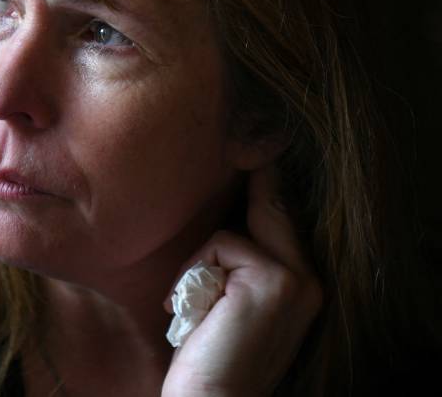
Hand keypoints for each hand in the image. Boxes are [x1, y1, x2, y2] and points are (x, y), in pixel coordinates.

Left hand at [161, 166, 322, 396]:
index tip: (264, 152)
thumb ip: (236, 267)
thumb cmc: (208, 354)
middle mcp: (307, 279)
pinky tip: (187, 310)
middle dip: (260, 172)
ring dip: (196, 267)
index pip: (282, 225)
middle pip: (273, 210)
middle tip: (259, 138)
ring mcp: (295, 278)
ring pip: (231, 234)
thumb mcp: (227, 302)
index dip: (270, 187)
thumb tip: (222, 226)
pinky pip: (219, 247)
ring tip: (187, 307)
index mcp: (299, 285)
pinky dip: (193, 273)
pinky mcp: (275, 278)